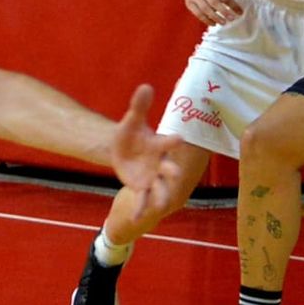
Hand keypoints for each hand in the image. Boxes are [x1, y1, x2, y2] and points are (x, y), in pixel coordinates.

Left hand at [110, 84, 184, 222]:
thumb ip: (138, 106)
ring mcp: (153, 177)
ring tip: (164, 205)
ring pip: (161, 188)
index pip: (167, 143)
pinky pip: (144, 199)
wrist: (123, 150)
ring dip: (162, 196)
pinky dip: (141, 208)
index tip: (180, 138)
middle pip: (168, 169)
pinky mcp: (143, 188)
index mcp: (159, 146)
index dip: (172, 140)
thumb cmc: (132, 135)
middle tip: (176, 174)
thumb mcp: (131, 121)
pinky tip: (137, 218)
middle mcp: (160, 163)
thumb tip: (145, 86)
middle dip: (172, 171)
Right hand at [181, 0, 241, 25]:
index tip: (240, 12)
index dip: (233, 5)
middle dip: (224, 12)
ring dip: (215, 18)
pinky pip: (197, 14)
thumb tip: (234, 6)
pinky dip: (206, 20)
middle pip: (214, 3)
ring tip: (223, 23)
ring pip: (205, 9)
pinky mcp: (189, 3)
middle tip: (232, 19)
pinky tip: (213, 23)